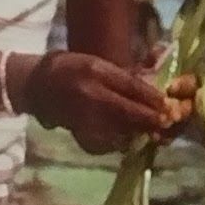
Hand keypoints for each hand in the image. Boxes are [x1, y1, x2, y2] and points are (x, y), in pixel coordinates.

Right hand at [17, 50, 192, 154]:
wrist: (36, 86)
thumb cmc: (70, 68)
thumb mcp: (97, 63)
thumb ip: (123, 76)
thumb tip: (153, 85)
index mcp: (96, 74)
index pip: (130, 88)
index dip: (152, 98)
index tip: (168, 105)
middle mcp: (91, 97)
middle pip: (128, 112)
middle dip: (151, 118)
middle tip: (168, 121)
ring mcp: (85, 118)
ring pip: (121, 129)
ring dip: (140, 130)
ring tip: (156, 131)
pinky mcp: (80, 133)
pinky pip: (108, 141)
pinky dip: (122, 140)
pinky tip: (131, 138)